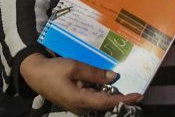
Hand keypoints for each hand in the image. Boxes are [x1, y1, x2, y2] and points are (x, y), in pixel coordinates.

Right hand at [18, 54, 141, 115]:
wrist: (35, 73)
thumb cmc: (53, 70)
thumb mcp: (75, 67)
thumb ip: (95, 73)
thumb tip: (114, 77)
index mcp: (80, 100)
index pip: (107, 103)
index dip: (124, 99)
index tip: (139, 95)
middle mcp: (81, 107)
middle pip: (105, 104)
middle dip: (120, 97)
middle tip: (136, 87)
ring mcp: (78, 105)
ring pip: (100, 101)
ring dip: (111, 94)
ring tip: (126, 84)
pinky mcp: (76, 101)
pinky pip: (93, 98)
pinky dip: (102, 91)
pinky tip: (108, 81)